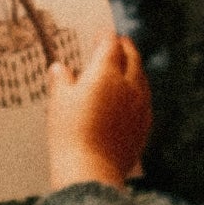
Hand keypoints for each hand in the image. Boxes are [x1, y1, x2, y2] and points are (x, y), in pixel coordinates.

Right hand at [48, 33, 151, 189]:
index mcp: (106, 72)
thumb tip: (60, 68)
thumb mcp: (58, 102)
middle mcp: (129, 85)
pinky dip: (138, 92)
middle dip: (125, 47)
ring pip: (142, 79)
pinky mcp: (144, 126)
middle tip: (120, 42)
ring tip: (127, 67)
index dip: (105, 37)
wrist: (91, 170)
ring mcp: (140, 106)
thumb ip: (61, 80)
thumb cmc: (70, 133)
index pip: (110, 44)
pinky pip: (145, 101)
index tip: (101, 34)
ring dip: (135, 69)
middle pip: (132, 58)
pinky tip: (132, 97)